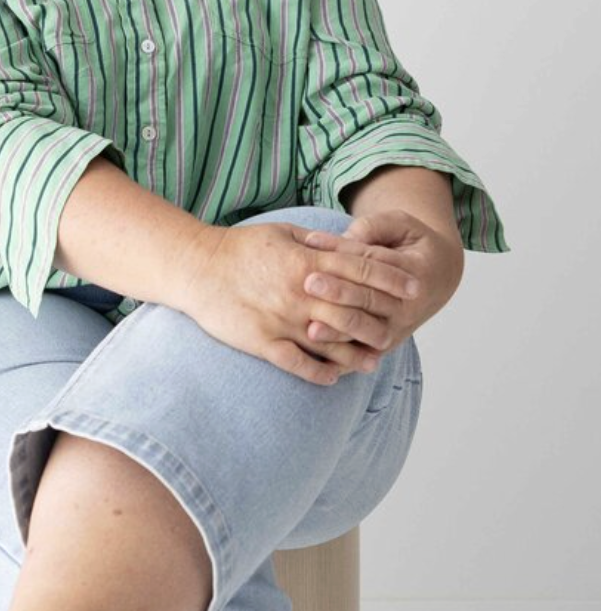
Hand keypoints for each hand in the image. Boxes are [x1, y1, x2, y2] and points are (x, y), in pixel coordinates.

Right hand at [176, 218, 425, 386]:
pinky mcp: (262, 342)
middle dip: (382, 319)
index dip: (392, 279)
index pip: (362, 270)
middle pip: (354, 309)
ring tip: (374, 360)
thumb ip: (316, 242)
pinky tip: (334, 377)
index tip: (414, 287)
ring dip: (356, 354)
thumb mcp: (281, 233)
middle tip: (399, 327)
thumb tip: (345, 245)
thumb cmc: (239, 248)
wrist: (196, 269)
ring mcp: (282, 320)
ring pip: (331, 342)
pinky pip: (298, 364)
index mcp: (307, 261)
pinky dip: (320, 373)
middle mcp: (300, 293)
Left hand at [298, 208, 464, 357]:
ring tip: (310, 330)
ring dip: (338, 332)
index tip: (313, 245)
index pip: (376, 263)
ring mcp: (397, 328)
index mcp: (416, 271)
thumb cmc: (410, 244)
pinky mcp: (385, 344)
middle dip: (338, 292)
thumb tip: (344, 238)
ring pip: (365, 332)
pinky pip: (362, 354)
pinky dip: (341, 358)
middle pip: (370, 300)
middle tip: (308, 283)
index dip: (343, 253)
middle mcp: (409, 305)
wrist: (435, 278)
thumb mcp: (401, 224)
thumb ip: (374, 227)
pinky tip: (318, 359)